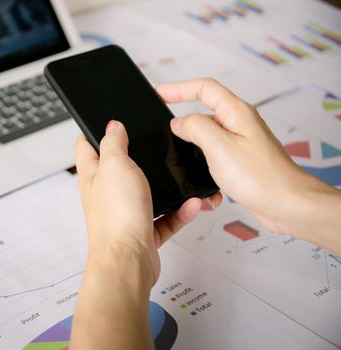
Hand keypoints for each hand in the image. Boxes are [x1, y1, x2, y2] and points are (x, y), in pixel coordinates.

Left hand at [75, 120, 203, 284]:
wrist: (128, 262)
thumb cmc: (115, 218)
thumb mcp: (115, 166)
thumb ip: (113, 143)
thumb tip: (112, 126)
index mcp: (93, 176)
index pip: (86, 147)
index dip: (93, 131)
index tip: (106, 121)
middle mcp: (106, 194)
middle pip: (119, 169)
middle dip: (137, 158)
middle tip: (151, 147)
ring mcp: (124, 213)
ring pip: (148, 194)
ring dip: (166, 188)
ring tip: (182, 180)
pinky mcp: (142, 231)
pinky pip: (164, 218)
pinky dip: (178, 213)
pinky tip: (190, 206)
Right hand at [158, 78, 340, 253]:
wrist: (286, 204)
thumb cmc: (261, 177)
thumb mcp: (219, 147)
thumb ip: (195, 128)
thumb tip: (179, 122)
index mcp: (236, 113)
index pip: (204, 88)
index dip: (179, 88)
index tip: (160, 94)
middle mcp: (239, 124)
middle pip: (204, 113)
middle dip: (184, 124)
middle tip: (167, 135)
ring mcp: (239, 143)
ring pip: (207, 138)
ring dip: (194, 152)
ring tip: (186, 165)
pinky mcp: (239, 161)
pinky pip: (214, 157)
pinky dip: (205, 167)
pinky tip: (206, 182)